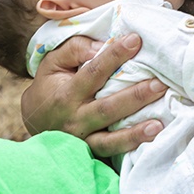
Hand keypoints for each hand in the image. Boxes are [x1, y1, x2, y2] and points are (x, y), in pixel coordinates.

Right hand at [20, 33, 166, 157]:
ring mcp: (82, 139)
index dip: (114, 56)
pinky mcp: (90, 152)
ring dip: (136, 132)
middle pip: (107, 108)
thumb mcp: (53, 62)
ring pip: (110, 138)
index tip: (135, 40)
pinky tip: (151, 140)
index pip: (92, 73)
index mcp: (66, 94)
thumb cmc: (49, 85)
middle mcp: (74, 118)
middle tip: (160, 83)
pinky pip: (111, 153)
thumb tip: (101, 47)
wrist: (33, 120)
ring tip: (159, 123)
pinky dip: (131, 147)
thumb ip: (74, 49)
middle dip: (135, 96)